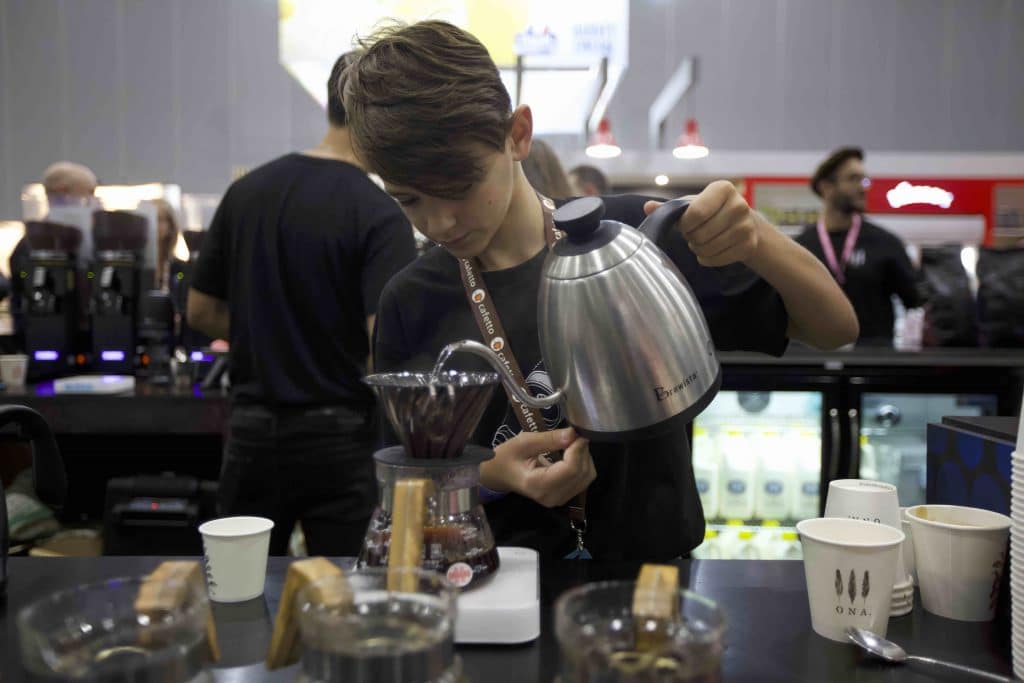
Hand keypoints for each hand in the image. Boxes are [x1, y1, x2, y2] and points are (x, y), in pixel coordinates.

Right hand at [481, 427, 595, 507]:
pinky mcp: (563, 497)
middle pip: (582, 473)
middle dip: (582, 451)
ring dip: (584, 457)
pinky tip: (571, 454)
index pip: (571, 469)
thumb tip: (573, 433)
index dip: (578, 449)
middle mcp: (551, 497)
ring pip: (586, 477)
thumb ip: (550, 439)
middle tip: (573, 435)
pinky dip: (582, 465)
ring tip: (571, 444)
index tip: (575, 432)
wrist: (498, 475)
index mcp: (538, 484)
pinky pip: (583, 480)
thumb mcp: (524, 442)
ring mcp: (558, 500)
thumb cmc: (507, 457)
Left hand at [644, 179, 767, 266]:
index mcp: (722, 188)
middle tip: (694, 234)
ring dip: (698, 249)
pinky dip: (708, 259)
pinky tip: (710, 251)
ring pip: (708, 249)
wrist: (741, 223)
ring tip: (702, 241)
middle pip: (701, 234)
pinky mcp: (749, 245)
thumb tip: (648, 207)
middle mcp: (739, 205)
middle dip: (691, 238)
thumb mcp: (692, 204)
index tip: (684, 225)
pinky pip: (718, 260)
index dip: (684, 225)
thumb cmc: (711, 211)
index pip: (696, 213)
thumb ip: (669, 208)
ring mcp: (747, 226)